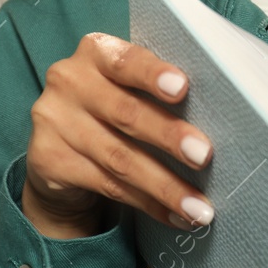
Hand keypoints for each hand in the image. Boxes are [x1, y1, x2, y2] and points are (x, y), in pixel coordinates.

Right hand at [22, 32, 215, 238]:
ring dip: (164, 185)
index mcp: (95, 51)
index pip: (125, 60)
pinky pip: (107, 186)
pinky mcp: (48, 159)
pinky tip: (175, 215)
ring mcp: (53, 120)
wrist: (58, 149)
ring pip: (119, 158)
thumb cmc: (112, 108)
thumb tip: (219, 114)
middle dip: (169, 136)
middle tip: (204, 155)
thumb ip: (157, 90)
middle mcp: (68, 80)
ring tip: (199, 207)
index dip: (153, 74)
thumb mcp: (128, 87)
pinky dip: (147, 203)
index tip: (182, 87)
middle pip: (125, 113)